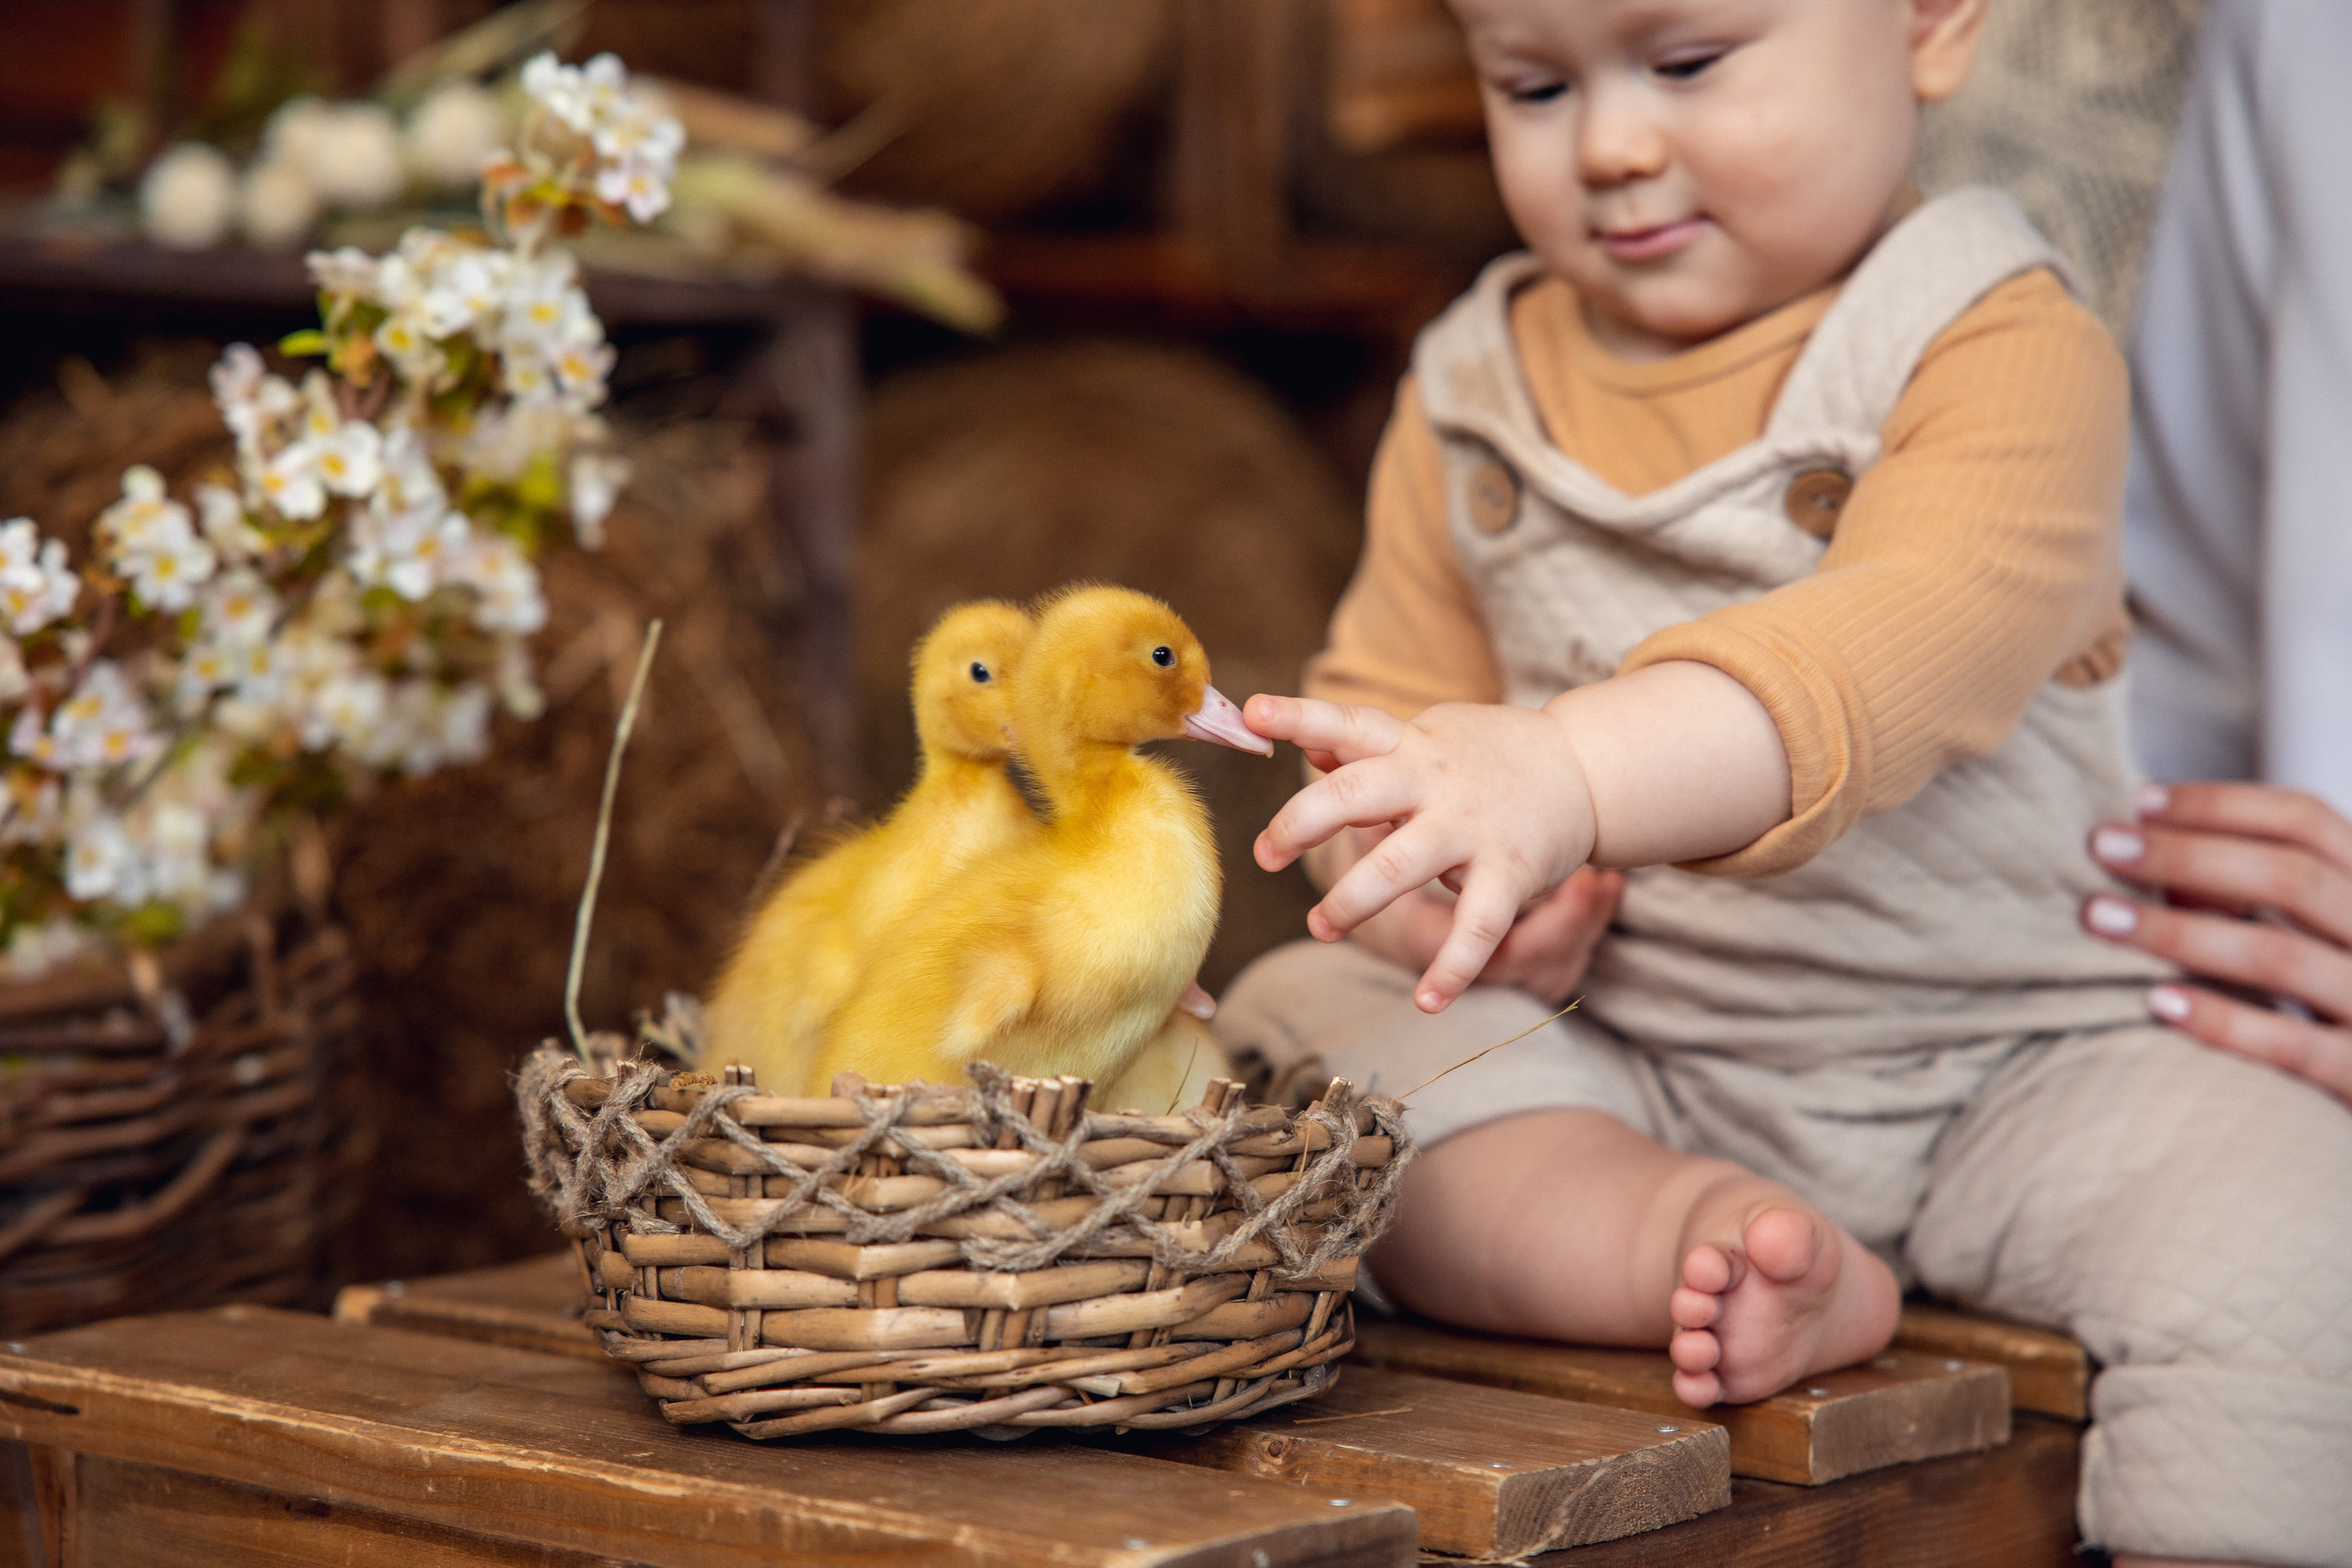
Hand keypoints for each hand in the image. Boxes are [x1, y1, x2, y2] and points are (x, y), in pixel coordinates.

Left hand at [1248, 693, 1596, 1012]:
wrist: (1587, 767)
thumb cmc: (1488, 755)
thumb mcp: (1428, 737)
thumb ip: (1367, 747)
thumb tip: (1305, 743)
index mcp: (1410, 745)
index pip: (1348, 723)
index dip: (1299, 717)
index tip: (1253, 713)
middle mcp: (1435, 780)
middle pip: (1356, 794)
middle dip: (1302, 824)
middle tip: (1264, 854)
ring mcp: (1473, 827)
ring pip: (1401, 866)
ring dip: (1353, 901)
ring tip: (1320, 926)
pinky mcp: (1511, 871)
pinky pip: (1478, 927)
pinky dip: (1453, 969)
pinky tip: (1427, 1002)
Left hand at [2080, 782, 2351, 1106]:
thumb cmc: (2341, 1000)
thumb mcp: (2316, 932)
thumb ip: (2254, 895)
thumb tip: (2158, 865)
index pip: (2307, 820)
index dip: (2222, 803)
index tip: (2140, 801)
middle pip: (2291, 877)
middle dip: (2187, 855)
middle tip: (2100, 846)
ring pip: (2279, 956)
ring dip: (2180, 931)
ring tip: (2099, 917)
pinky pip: (2293, 1045)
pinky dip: (2224, 1021)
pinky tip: (2156, 1004)